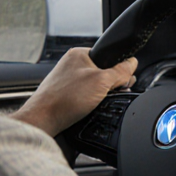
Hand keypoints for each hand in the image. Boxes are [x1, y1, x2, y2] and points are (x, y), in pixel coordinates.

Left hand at [10, 47, 136, 135]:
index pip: (108, 56)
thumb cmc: (65, 98)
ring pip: (94, 86)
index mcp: (79, 54)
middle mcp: (72, 65)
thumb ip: (120, 71)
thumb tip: (132, 63)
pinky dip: (90, 103)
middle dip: (111, 84)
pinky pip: (85, 97)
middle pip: (103, 71)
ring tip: (99, 103)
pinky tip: (89, 110)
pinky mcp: (64, 95)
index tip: (125, 80)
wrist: (43, 120)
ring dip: (101, 95)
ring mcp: (67, 81)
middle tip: (112, 93)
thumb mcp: (101, 81)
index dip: (119, 68)